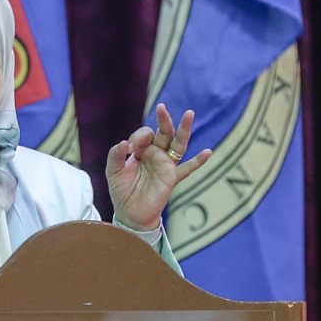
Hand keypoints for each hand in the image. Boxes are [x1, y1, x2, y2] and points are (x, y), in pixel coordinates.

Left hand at [106, 103, 211, 230]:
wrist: (130, 213)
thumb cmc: (122, 190)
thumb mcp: (113, 172)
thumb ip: (115, 156)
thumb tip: (123, 143)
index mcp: (142, 149)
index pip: (144, 134)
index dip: (137, 137)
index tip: (129, 148)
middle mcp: (156, 153)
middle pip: (164, 132)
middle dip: (163, 120)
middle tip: (161, 107)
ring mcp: (166, 165)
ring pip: (178, 144)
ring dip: (184, 130)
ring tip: (189, 114)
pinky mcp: (171, 178)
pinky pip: (187, 169)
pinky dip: (198, 161)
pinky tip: (208, 152)